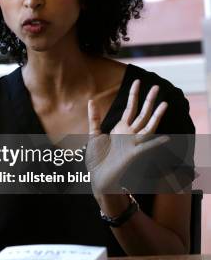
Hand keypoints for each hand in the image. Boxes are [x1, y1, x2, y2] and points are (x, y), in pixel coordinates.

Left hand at [86, 79, 168, 195]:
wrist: (98, 178)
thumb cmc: (97, 159)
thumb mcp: (93, 135)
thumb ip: (94, 118)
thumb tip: (92, 100)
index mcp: (121, 129)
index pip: (130, 108)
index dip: (134, 95)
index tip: (137, 82)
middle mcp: (129, 134)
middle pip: (142, 114)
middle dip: (148, 100)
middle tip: (156, 86)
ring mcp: (133, 144)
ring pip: (148, 127)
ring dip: (157, 116)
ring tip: (165, 103)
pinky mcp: (133, 154)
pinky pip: (147, 147)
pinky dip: (156, 143)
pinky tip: (166, 138)